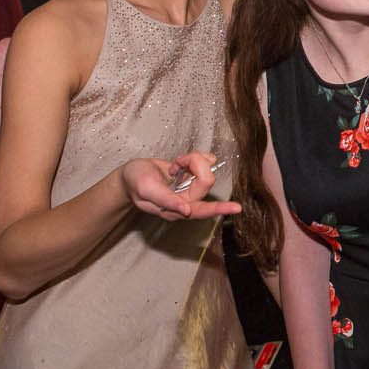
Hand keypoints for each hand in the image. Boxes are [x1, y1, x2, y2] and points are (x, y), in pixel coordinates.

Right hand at [121, 152, 241, 220]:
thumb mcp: (146, 190)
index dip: (219, 209)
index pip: (201, 210)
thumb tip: (187, 211)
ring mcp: (192, 187)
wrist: (131, 173)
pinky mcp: (194, 175)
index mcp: (177, 209)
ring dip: (191, 161)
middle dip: (193, 166)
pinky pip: (206, 161)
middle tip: (175, 165)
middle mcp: (188, 200)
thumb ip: (166, 201)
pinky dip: (194, 157)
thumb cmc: (135, 183)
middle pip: (206, 180)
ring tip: (174, 165)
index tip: (236, 208)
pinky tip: (180, 162)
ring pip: (207, 168)